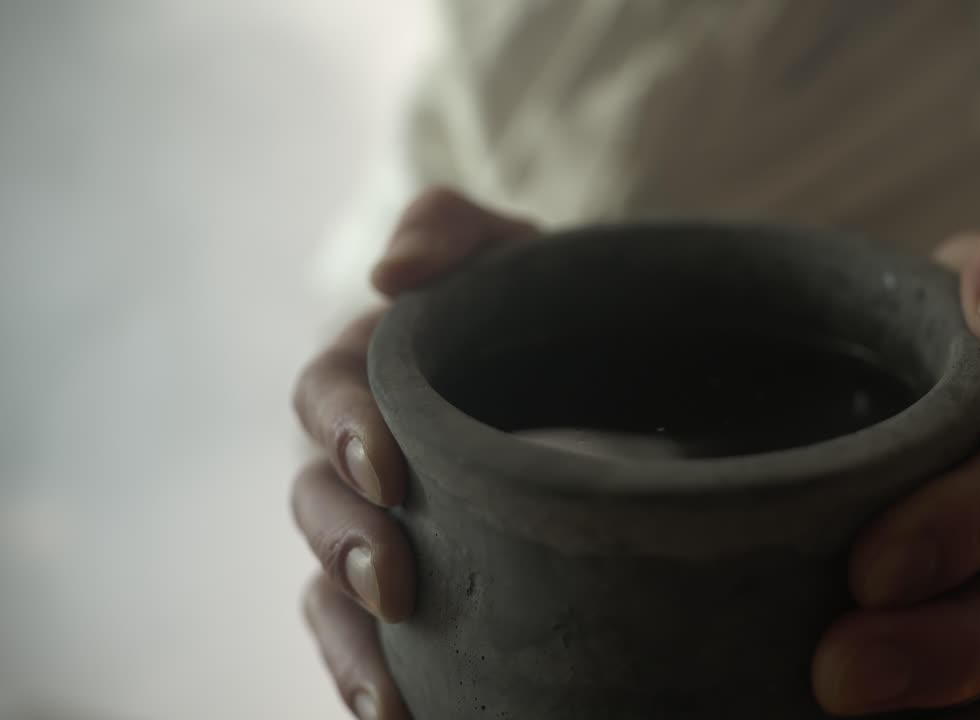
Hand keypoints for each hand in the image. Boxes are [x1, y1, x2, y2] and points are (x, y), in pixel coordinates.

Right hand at [291, 189, 535, 718]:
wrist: (615, 374)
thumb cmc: (550, 306)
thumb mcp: (515, 253)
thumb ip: (453, 228)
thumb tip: (386, 271)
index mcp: (375, 370)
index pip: (327, 391)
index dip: (344, 427)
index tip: (390, 469)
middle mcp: (366, 453)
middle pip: (316, 499)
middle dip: (345, 542)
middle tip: (398, 582)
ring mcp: (390, 526)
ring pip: (329, 586)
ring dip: (350, 637)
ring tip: (390, 693)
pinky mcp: (423, 588)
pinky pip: (369, 639)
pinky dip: (370, 678)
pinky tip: (401, 717)